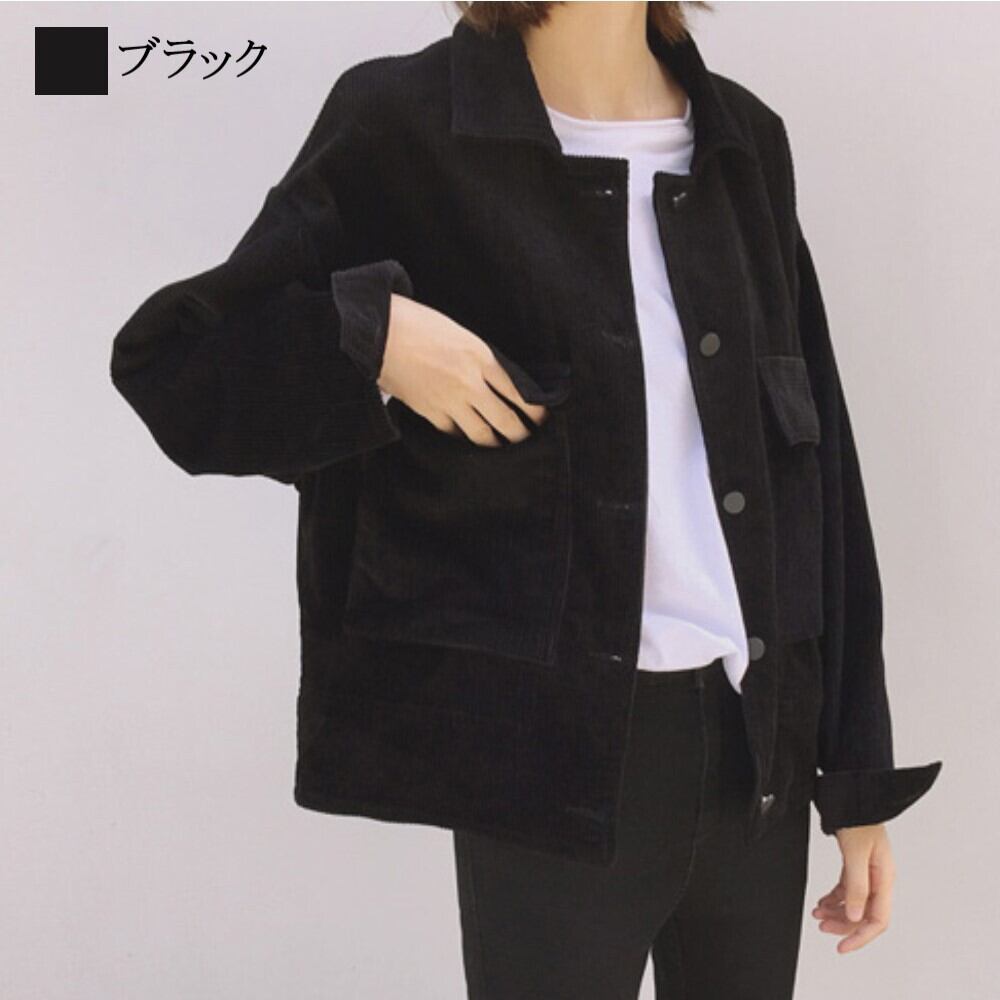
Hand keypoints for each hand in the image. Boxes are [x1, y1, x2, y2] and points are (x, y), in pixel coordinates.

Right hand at [377, 294, 548, 445]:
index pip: (520, 393)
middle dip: (520, 434)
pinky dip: (463, 435)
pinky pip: (454, 433)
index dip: (535, 411)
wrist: (380, 333)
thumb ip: (482, 359)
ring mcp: (449, 401)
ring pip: (481, 434)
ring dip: (494, 442)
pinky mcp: (429, 412)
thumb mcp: (461, 334)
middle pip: (506, 421)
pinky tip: (468, 435)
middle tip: (526, 437)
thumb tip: (502, 382)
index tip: (542, 418)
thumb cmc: (419, 324)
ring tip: (501, 444)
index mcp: (481, 358)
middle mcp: (469, 383)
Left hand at [812, 823, 893, 952]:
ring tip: (818, 914)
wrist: (853, 794)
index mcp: (885, 877)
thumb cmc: (859, 816)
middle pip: (865, 914)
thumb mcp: (856, 853)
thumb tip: (856, 915)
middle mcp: (879, 877)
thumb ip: (857, 885)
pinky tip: (823, 901)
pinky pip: (847, 888)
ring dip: (836, 911)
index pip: (878, 919)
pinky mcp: (857, 863)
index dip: (860, 936)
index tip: (843, 946)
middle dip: (843, 924)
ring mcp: (868, 871)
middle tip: (822, 927)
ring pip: (854, 902)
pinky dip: (834, 897)